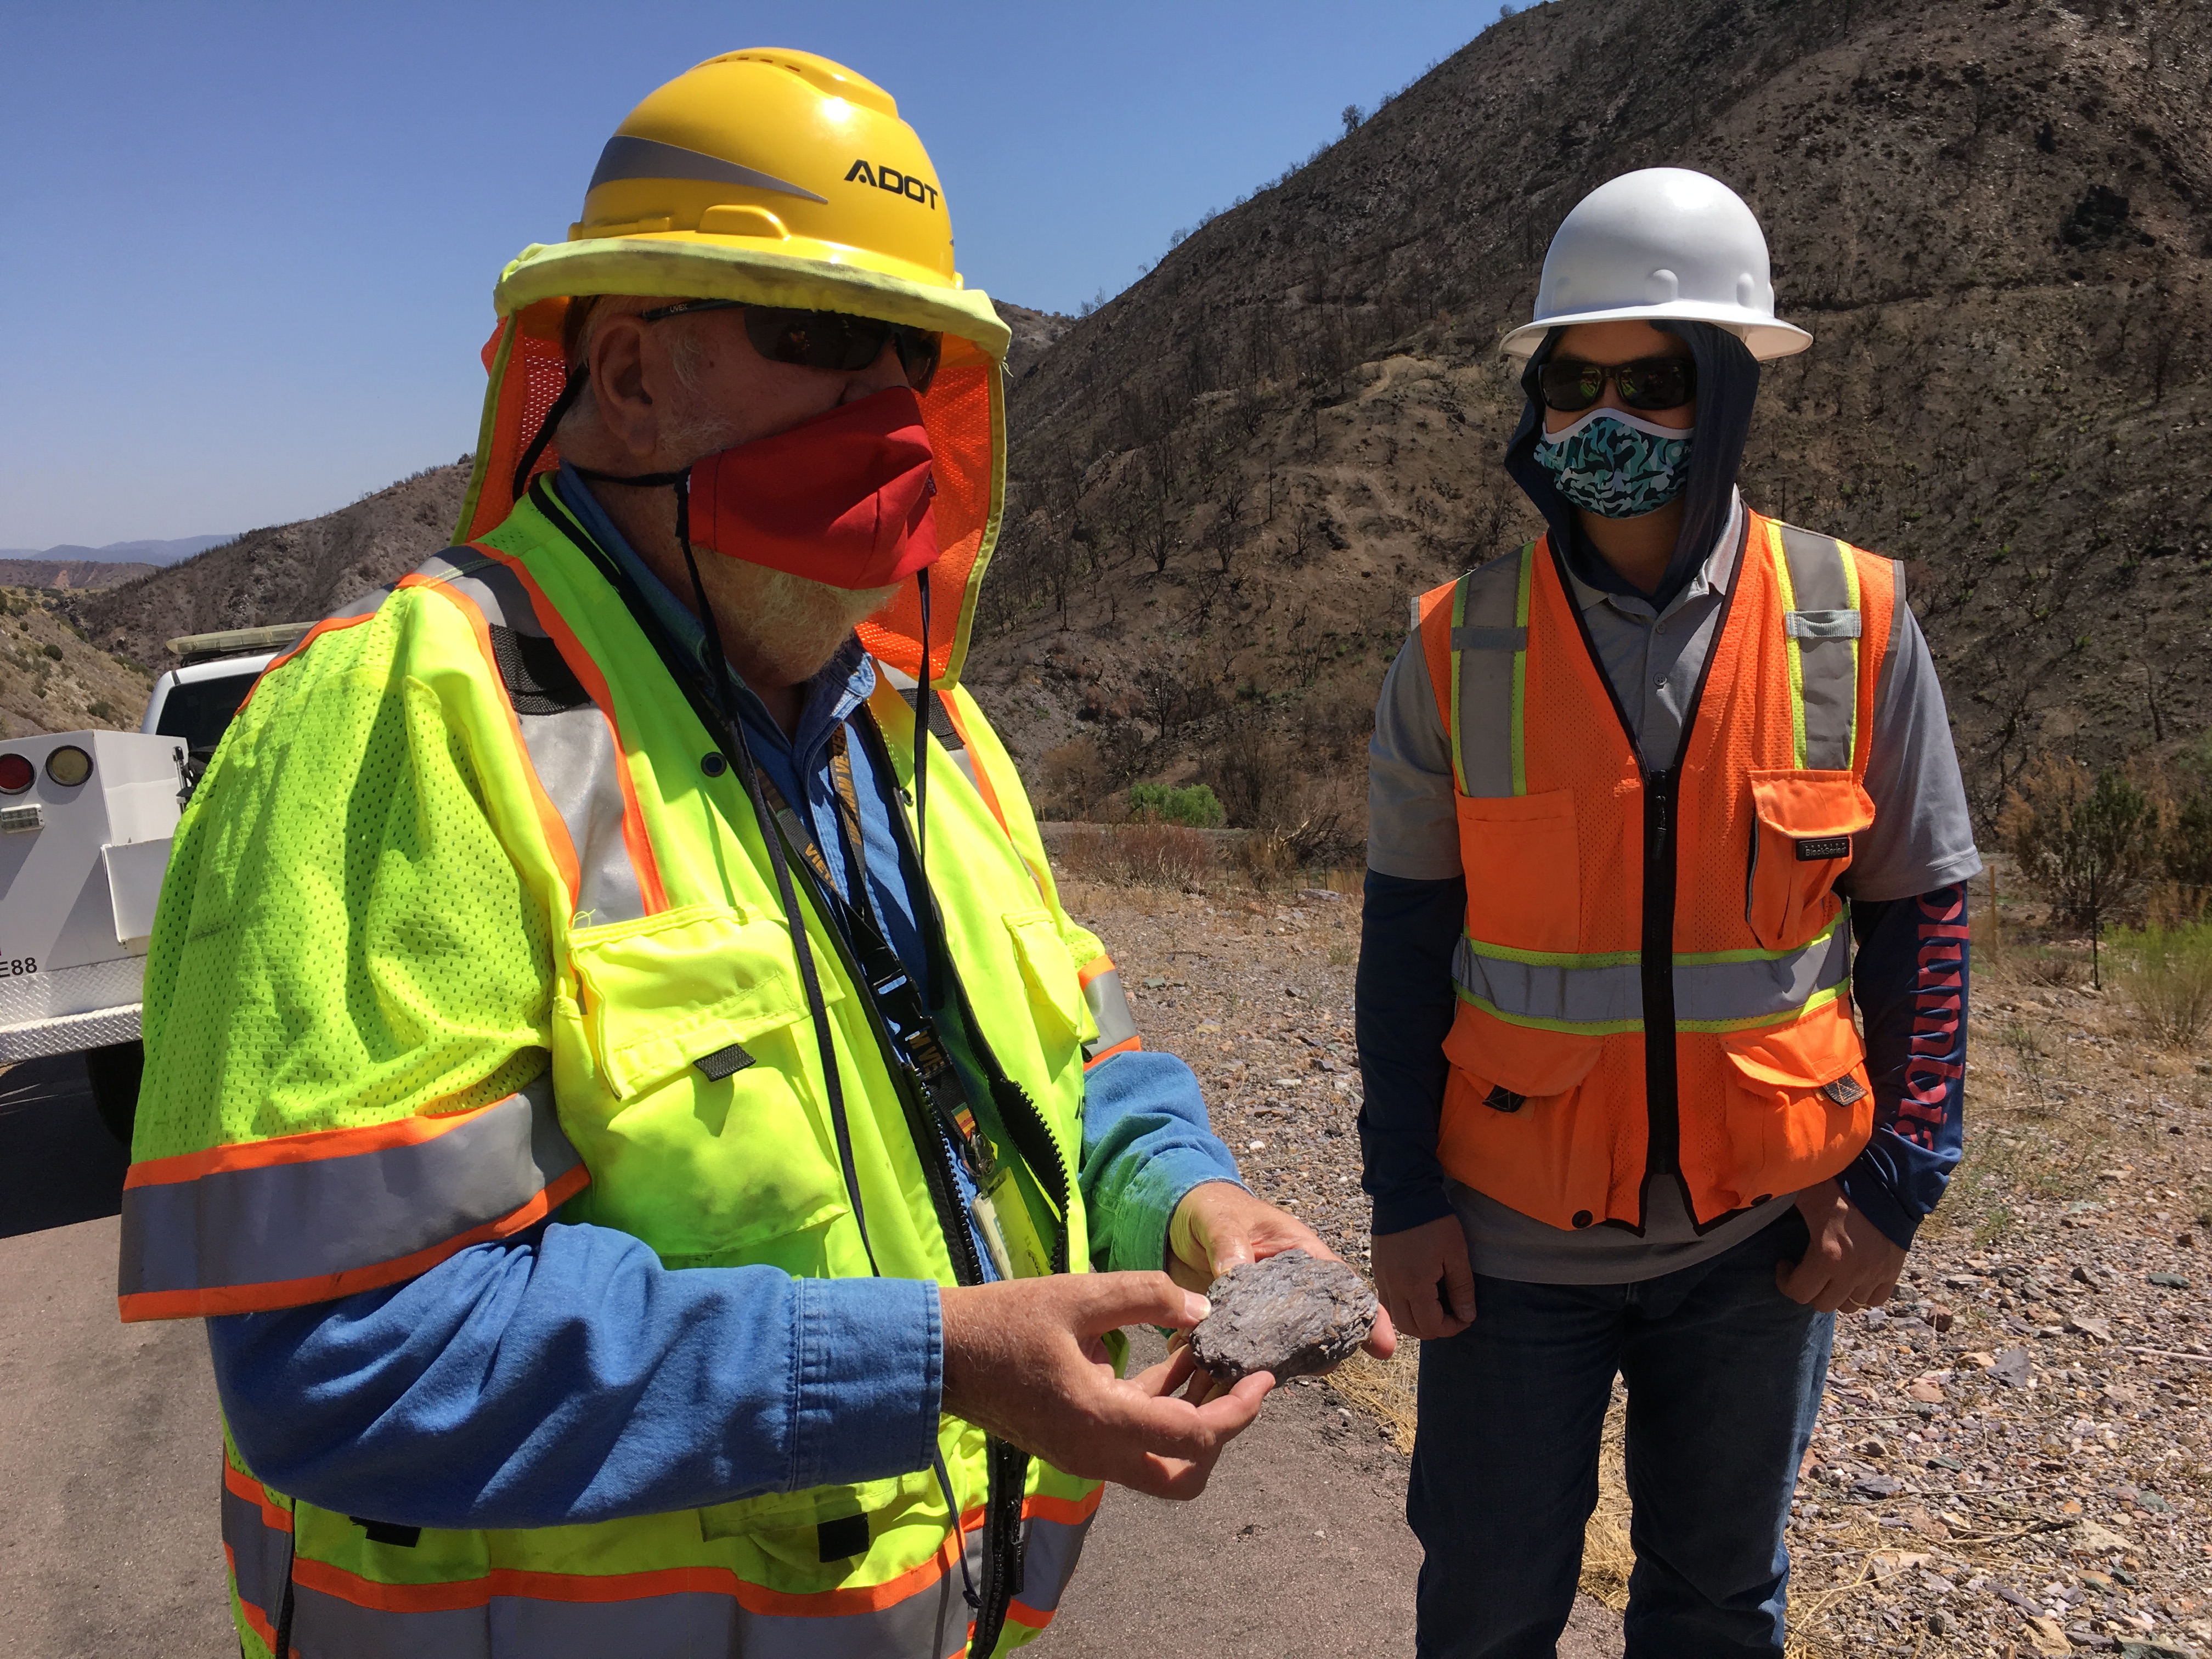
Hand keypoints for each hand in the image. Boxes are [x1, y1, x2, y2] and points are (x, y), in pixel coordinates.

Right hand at [939, 1271, 1272, 1498]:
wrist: (939, 1357)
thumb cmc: (1003, 1323)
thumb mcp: (1078, 1296)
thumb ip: (1146, 1298)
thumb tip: (1204, 1307)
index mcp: (1101, 1422)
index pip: (1194, 1439)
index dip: (1239, 1411)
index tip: (1264, 1377)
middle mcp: (1097, 1454)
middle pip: (1184, 1474)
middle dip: (1221, 1431)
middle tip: (1237, 1377)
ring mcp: (1085, 1454)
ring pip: (1161, 1461)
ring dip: (1193, 1416)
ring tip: (1211, 1354)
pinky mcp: (1076, 1443)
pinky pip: (1134, 1441)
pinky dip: (1162, 1408)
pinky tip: (1174, 1357)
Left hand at [1168, 1181, 1396, 1360]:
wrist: (1181, 1221)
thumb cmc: (1213, 1209)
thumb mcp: (1220, 1219)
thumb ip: (1228, 1242)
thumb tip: (1234, 1271)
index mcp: (1299, 1254)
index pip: (1342, 1284)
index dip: (1367, 1316)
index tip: (1385, 1347)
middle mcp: (1289, 1289)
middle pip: (1321, 1325)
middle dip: (1327, 1351)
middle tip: (1318, 1368)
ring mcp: (1266, 1312)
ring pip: (1289, 1347)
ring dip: (1285, 1365)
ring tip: (1271, 1377)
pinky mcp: (1240, 1328)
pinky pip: (1249, 1354)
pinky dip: (1244, 1367)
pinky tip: (1233, 1378)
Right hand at [1370, 1215, 1475, 1338]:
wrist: (1403, 1193)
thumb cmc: (1434, 1222)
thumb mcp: (1456, 1254)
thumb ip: (1462, 1288)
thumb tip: (1467, 1315)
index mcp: (1414, 1285)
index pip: (1430, 1325)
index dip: (1451, 1328)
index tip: (1465, 1317)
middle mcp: (1393, 1287)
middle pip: (1410, 1327)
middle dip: (1433, 1329)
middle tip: (1451, 1316)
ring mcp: (1381, 1278)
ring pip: (1395, 1317)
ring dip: (1415, 1321)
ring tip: (1434, 1307)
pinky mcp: (1377, 1269)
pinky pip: (1387, 1300)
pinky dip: (1402, 1307)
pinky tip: (1417, 1294)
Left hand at [1777, 1179, 1908, 1312]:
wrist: (1887, 1178)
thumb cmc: (1840, 1184)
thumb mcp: (1804, 1194)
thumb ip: (1778, 1202)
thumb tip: (1749, 1200)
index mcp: (1827, 1255)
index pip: (1799, 1293)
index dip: (1785, 1282)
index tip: (1784, 1263)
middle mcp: (1853, 1272)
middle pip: (1823, 1304)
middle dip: (1809, 1289)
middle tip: (1805, 1269)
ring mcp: (1875, 1274)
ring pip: (1850, 1306)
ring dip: (1835, 1294)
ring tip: (1829, 1274)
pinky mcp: (1892, 1271)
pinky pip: (1876, 1299)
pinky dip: (1862, 1294)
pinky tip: (1853, 1278)